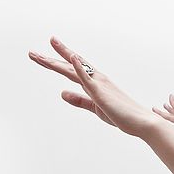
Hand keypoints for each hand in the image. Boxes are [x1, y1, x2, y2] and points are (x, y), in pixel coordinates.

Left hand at [28, 37, 166, 137]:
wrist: (140, 122)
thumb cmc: (121, 115)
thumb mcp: (95, 108)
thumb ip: (79, 100)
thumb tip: (62, 93)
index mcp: (95, 84)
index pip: (73, 70)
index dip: (59, 62)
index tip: (46, 54)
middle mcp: (96, 80)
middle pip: (70, 66)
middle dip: (52, 59)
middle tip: (33, 53)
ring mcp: (99, 85)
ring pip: (74, 70)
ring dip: (59, 60)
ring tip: (45, 51)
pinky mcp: (101, 93)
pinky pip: (88, 78)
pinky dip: (79, 67)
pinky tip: (71, 58)